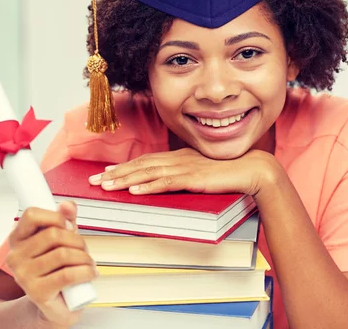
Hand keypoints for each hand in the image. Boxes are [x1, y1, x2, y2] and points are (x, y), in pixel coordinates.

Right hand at [6, 203, 98, 327]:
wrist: (54, 305)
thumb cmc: (56, 270)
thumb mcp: (61, 241)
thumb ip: (65, 220)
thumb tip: (68, 205)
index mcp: (17, 239)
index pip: (31, 214)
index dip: (55, 217)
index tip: (68, 226)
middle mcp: (15, 256)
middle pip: (53, 234)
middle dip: (76, 239)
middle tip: (83, 249)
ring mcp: (24, 275)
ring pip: (63, 254)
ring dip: (84, 257)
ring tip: (88, 263)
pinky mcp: (37, 292)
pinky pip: (68, 274)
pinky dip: (86, 271)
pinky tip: (90, 272)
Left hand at [88, 148, 278, 196]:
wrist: (253, 170)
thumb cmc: (229, 174)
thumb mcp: (201, 173)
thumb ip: (184, 177)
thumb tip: (168, 185)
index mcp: (179, 157)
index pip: (146, 161)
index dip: (125, 166)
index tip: (106, 171)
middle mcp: (178, 159)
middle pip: (141, 165)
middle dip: (116, 173)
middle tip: (95, 180)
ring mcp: (184, 167)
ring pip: (148, 173)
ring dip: (125, 179)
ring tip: (106, 186)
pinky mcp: (193, 178)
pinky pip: (166, 183)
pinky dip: (148, 186)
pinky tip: (134, 190)